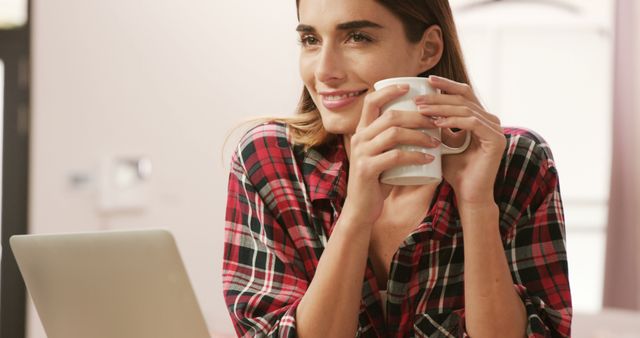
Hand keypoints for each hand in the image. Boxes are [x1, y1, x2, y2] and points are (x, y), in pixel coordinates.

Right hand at [341, 84, 440, 226]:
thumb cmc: (377, 181)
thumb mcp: (382, 156)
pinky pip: (395, 156)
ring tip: (437, 140)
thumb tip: (421, 123)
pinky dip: (415, 156)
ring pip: (394, 133)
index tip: (409, 88)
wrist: (361, 209)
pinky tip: (429, 159)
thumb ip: (393, 141)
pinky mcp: (367, 169)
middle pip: (390, 116)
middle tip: (437, 121)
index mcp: (361, 131)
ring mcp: (361, 153)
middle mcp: (359, 138)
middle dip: (417, 116)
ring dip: (419, 135)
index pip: (372, 101)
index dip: (390, 91)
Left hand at [414, 76, 505, 206]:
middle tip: (417, 99)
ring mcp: (496, 130)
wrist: (468, 194)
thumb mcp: (442, 142)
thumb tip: (419, 106)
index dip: (447, 85)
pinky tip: (436, 123)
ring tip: (421, 110)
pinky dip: (453, 121)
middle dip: (438, 97)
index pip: (464, 94)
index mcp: (481, 118)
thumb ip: (438, 125)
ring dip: (441, 108)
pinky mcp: (496, 140)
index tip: (427, 80)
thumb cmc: (454, 171)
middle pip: (464, 99)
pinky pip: (472, 123)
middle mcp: (491, 121)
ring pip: (466, 109)